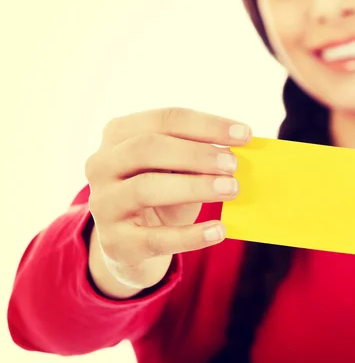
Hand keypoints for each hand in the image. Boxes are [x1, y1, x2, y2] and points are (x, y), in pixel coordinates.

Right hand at [85, 107, 250, 291]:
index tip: (245, 134)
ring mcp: (103, 204)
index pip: (165, 119)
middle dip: (196, 154)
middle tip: (233, 164)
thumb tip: (234, 150)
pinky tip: (218, 231)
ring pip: (145, 188)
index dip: (207, 125)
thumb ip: (198, 155)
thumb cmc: (162, 194)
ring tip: (231, 189)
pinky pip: (155, 238)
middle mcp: (101, 164)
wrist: (131, 243)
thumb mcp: (176, 169)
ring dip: (194, 186)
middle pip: (147, 148)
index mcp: (119, 134)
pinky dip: (190, 234)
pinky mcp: (115, 242)